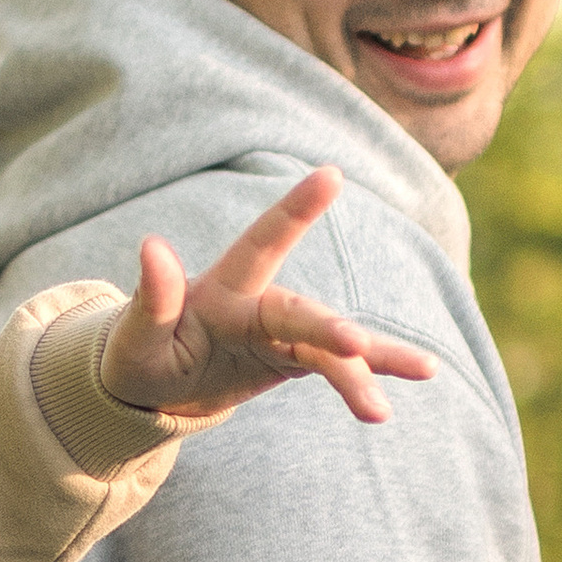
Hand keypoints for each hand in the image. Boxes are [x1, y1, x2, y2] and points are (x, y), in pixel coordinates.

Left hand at [99, 168, 436, 427]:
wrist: (154, 387)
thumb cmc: (138, 355)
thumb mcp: (135, 335)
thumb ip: (151, 296)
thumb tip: (151, 244)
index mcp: (221, 290)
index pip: (261, 243)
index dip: (295, 209)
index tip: (330, 174)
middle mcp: (259, 304)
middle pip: (300, 312)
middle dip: (328, 326)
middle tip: (353, 342)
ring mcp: (281, 332)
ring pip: (334, 344)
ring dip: (371, 361)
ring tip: (425, 370)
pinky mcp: (293, 359)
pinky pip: (339, 369)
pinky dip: (368, 380)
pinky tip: (409, 384)